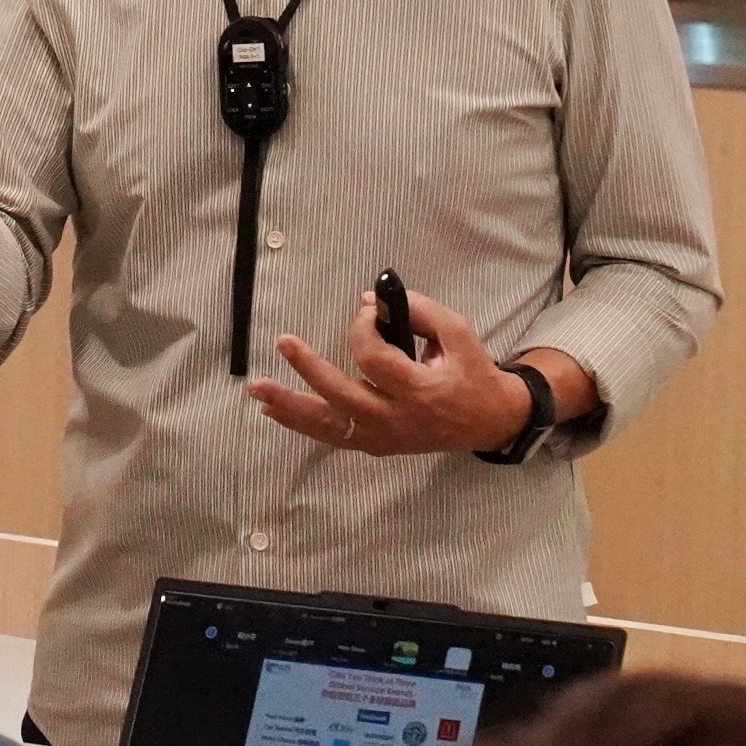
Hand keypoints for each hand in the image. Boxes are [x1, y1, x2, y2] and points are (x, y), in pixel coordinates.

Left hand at [252, 290, 589, 457]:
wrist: (488, 421)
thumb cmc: (472, 373)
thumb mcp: (458, 333)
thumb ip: (420, 311)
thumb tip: (369, 299)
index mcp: (420, 391)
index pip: (375, 359)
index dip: (363, 327)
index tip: (367, 308)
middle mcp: (396, 420)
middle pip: (342, 396)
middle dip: (309, 369)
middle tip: (284, 342)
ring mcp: (383, 438)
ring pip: (328, 425)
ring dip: (290, 407)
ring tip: (257, 392)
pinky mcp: (375, 446)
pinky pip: (332, 436)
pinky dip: (302, 423)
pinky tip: (274, 411)